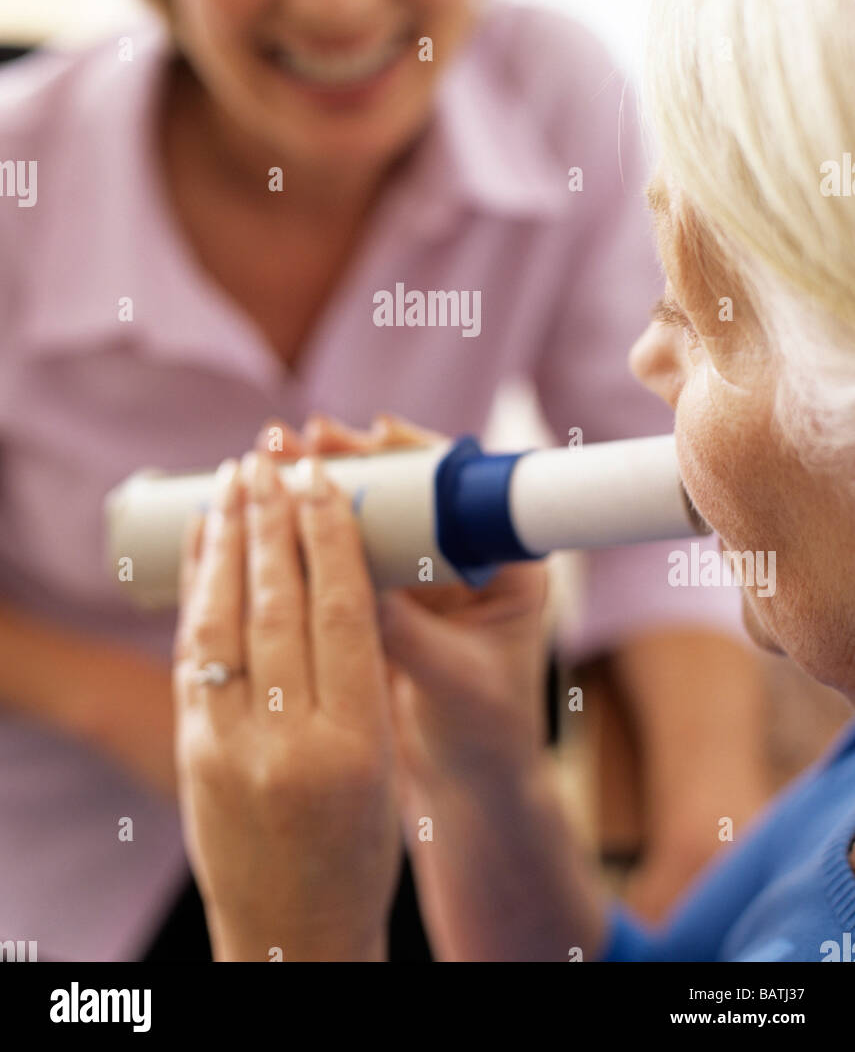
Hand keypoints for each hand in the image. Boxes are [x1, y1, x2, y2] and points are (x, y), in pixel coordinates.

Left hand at [174, 449, 400, 961]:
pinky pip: (192, 653)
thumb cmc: (358, 845)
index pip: (346, 611)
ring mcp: (228, 749)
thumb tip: (332, 570)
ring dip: (229, 539)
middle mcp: (290, 742)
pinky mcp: (191, 753)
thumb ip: (361, 671)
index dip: (333, 536)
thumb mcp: (383, 759)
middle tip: (274, 459)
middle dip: (275, 519)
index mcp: (358, 743)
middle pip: (280, 603)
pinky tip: (203, 546)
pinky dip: (198, 589)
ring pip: (226, 619)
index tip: (325, 482)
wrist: (292, 931)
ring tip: (235, 482)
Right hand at [256, 415, 549, 789]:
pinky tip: (263, 514)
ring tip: (268, 460)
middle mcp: (461, 557)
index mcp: (502, 564)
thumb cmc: (486, 736)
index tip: (374, 432)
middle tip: (296, 439)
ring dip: (319, 488)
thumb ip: (407, 634)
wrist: (467, 786)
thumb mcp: (452, 682)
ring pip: (368, 515)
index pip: (460, 487)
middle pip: (405, 489)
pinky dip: (304, 534)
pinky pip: (341, 553)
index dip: (416, 454)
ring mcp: (419, 575)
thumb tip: (349, 580)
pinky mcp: (383, 597)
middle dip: (351, 459)